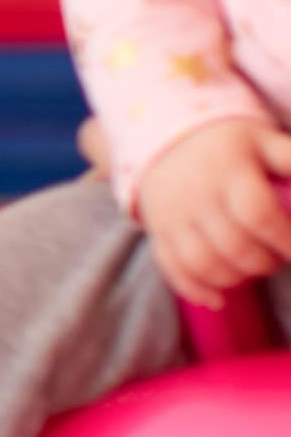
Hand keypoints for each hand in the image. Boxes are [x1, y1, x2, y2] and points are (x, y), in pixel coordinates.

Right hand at [135, 114, 290, 305]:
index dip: (284, 239)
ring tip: (251, 267)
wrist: (163, 136)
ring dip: (236, 277)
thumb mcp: (263, 139)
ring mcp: (173, 216)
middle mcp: (197, 196)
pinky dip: (194, 290)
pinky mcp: (157, 231)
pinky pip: (171, 268)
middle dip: (265, 261)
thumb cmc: (227, 143)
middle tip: (277, 256)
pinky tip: (217, 300)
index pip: (259, 214)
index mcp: (229, 171)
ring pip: (204, 263)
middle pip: (234, 245)